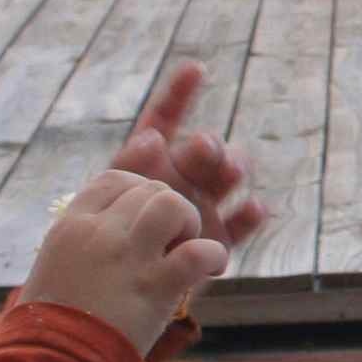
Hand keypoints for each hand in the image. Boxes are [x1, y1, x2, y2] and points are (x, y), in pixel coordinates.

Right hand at [22, 169, 226, 354]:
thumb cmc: (48, 328)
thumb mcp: (51, 270)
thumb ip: (79, 245)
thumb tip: (104, 234)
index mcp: (70, 226)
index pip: (114, 180)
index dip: (139, 192)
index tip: (146, 218)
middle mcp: (99, 233)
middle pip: (149, 189)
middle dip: (168, 210)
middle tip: (171, 241)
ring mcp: (128, 257)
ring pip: (172, 204)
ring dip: (189, 222)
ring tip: (185, 247)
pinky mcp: (155, 286)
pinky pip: (198, 251)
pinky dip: (214, 256)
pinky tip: (212, 268)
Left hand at [110, 61, 266, 252]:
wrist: (108, 293)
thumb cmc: (107, 237)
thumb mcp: (109, 197)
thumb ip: (129, 168)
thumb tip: (153, 137)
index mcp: (152, 162)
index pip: (165, 120)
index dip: (179, 93)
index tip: (194, 68)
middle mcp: (183, 178)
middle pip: (202, 152)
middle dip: (207, 145)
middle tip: (204, 149)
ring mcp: (203, 208)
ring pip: (226, 180)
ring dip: (232, 169)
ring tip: (230, 170)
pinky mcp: (217, 242)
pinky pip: (238, 226)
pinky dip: (249, 216)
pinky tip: (254, 208)